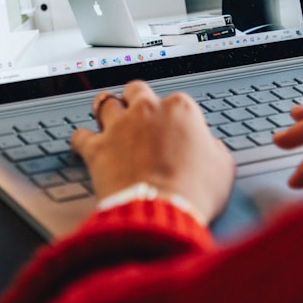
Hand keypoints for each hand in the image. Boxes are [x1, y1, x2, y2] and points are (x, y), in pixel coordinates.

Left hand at [72, 80, 234, 224]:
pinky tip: (83, 144)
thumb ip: (214, 149)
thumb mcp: (222, 167)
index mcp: (180, 109)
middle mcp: (147, 110)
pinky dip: (81, 139)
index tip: (172, 128)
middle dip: (135, 99)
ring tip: (107, 117)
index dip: (172, 116)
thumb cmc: (194, 191)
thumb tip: (210, 148)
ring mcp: (119, 126)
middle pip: (136, 90)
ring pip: (105, 102)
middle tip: (137, 112)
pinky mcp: (97, 147)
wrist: (162, 212)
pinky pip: (80, 135)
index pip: (174, 100)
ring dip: (106, 109)